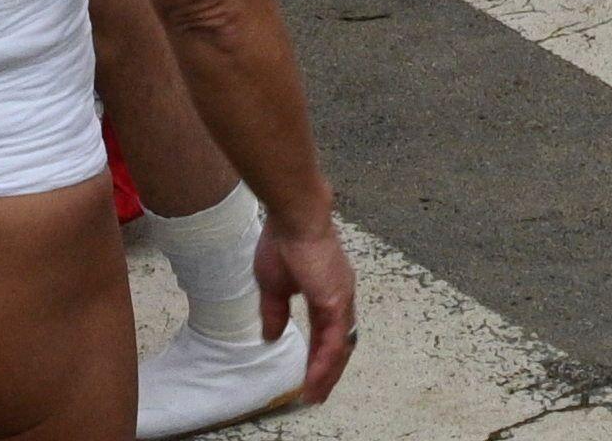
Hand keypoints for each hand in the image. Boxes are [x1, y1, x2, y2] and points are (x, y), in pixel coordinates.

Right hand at [258, 214, 359, 407]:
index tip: (310, 375)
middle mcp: (339, 297)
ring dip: (327, 373)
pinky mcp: (337, 301)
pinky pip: (334, 341)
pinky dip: (325, 363)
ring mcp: (341, 299)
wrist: (294, 217)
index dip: (319, 355)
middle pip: (338, 344)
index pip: (327, 333)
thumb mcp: (273, 285)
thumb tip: (270, 335)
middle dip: (327, 372)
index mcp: (326, 291)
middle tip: (316, 394)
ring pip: (339, 347)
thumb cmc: (282, 241)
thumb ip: (275, 312)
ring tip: (314, 395)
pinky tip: (314, 379)